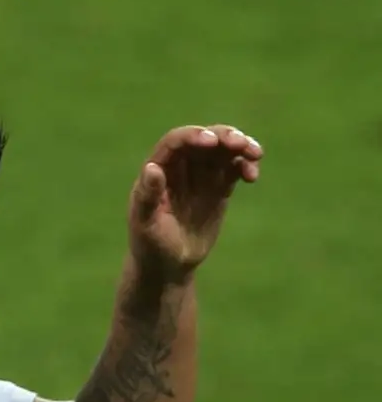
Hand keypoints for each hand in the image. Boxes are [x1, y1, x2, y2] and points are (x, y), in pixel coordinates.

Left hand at [128, 124, 261, 282]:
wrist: (168, 266)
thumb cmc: (150, 245)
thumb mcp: (145, 223)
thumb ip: (148, 195)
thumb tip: (152, 167)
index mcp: (157, 169)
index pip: (176, 143)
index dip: (193, 136)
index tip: (211, 141)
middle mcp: (180, 167)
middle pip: (204, 140)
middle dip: (223, 136)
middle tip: (241, 143)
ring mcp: (200, 177)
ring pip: (222, 151)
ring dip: (240, 146)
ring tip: (255, 154)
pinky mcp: (218, 189)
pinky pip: (233, 169)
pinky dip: (244, 165)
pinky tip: (252, 175)